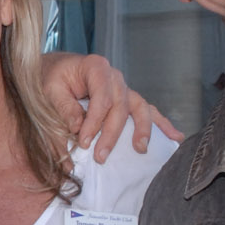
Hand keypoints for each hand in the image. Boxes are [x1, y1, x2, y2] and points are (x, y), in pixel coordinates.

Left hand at [40, 52, 181, 160]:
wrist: (55, 69)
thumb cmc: (51, 77)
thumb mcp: (50, 88)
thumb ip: (63, 107)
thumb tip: (77, 127)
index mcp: (96, 67)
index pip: (102, 98)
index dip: (94, 123)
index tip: (82, 143)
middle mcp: (115, 76)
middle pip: (121, 107)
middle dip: (111, 134)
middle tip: (101, 157)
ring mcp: (124, 88)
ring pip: (140, 108)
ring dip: (143, 129)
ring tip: (140, 149)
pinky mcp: (127, 100)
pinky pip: (147, 111)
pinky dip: (161, 124)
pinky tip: (174, 137)